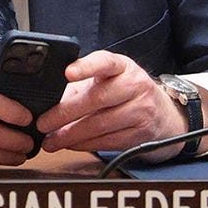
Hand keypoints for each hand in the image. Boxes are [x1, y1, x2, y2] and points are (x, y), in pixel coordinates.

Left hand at [36, 50, 190, 161]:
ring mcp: (141, 111)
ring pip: (100, 125)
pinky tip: (69, 144)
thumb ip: (82, 84)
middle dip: (65, 113)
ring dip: (70, 135)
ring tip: (50, 140)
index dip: (87, 67)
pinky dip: (84, 144)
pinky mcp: (140, 135)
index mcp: (123, 66)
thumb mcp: (109, 79)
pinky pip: (107, 142)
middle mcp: (135, 86)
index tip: (68, 73)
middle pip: (97, 99)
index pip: (105, 62)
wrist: (164, 114)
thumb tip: (48, 99)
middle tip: (43, 122)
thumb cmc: (126, 92)